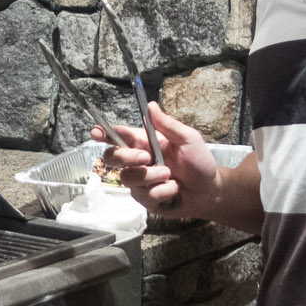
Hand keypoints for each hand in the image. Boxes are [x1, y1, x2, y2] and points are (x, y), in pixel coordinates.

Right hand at [92, 103, 215, 216]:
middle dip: (126, 157)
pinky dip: (164, 191)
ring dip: (152, 177)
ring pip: (128, 178)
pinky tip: (174, 190)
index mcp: (145, 143)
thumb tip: (150, 105)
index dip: (104, 133)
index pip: (119, 136)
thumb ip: (168, 124)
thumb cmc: (200, 162)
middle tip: (147, 158)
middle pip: (112, 158)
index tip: (95, 132)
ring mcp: (139, 182)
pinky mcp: (145, 199)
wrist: (209, 191)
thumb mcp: (188, 139)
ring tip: (171, 176)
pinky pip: (145, 195)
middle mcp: (138, 162)